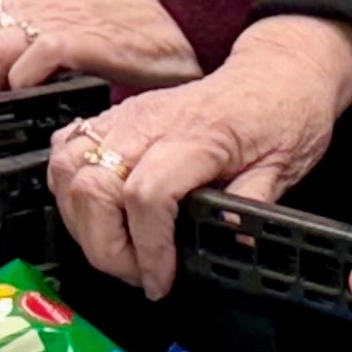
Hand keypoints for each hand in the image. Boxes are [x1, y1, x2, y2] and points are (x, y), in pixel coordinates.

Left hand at [0, 0, 201, 101]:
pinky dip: (27, 79)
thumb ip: (29, 53)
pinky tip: (35, 97)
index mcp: (30, 3)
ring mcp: (64, 17)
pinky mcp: (93, 35)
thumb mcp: (66, 36)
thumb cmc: (128, 39)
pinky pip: (41, 51)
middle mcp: (39, 5)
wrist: (186, 24)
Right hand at [49, 15, 351, 296]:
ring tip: (117, 248)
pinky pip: (67, 147)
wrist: (279, 72)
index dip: (147, 249)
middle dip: (107, 248)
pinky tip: (95, 211)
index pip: (147, 194)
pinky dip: (68, 187)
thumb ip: (251, 208)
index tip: (161, 279)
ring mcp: (129, 116)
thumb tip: (232, 246)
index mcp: (199, 135)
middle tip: (139, 273)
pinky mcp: (117, 116)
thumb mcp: (284, 166)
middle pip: (94, 188)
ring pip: (68, 169)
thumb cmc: (283, 113)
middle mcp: (153, 122)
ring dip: (81, 223)